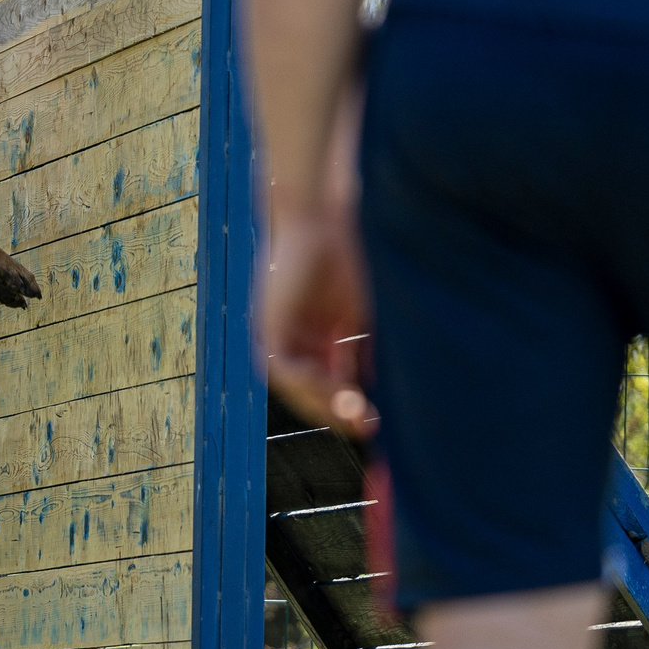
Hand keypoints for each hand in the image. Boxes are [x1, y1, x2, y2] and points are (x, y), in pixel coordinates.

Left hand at [263, 204, 377, 437]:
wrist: (327, 219)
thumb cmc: (351, 259)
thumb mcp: (363, 317)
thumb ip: (364, 353)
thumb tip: (379, 393)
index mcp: (318, 341)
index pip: (331, 387)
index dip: (352, 410)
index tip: (378, 427)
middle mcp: (296, 342)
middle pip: (313, 394)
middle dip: (339, 415)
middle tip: (369, 430)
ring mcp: (279, 336)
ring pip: (297, 388)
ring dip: (326, 404)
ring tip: (359, 415)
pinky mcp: (269, 326)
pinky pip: (286, 369)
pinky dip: (312, 383)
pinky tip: (341, 389)